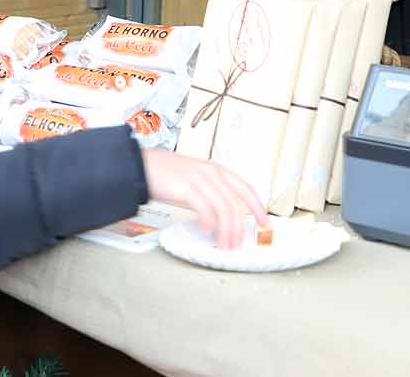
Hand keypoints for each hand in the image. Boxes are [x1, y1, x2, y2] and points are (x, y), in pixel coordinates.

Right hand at [140, 149, 267, 249]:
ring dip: (226, 230)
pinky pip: (205, 208)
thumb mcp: (196, 177)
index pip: (246, 188)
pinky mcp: (187, 188)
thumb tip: (223, 214)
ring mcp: (200, 180)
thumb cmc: (167, 174)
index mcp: (218, 170)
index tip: (265, 222)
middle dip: (239, 227)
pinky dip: (209, 222)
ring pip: (224, 209)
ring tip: (224, 244)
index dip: (258, 207)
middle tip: (238, 243)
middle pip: (236, 203)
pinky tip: (206, 230)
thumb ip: (211, 190)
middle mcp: (212, 173)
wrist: (144, 166)